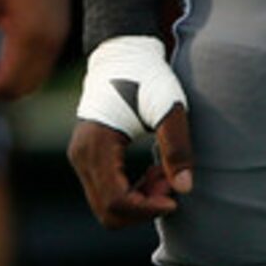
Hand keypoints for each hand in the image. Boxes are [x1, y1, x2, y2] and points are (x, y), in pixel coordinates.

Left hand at [0, 0, 71, 98]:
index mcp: (31, 36)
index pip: (7, 83)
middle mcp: (50, 42)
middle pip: (23, 87)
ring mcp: (58, 35)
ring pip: (35, 78)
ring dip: (8, 81)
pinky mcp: (60, 27)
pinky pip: (41, 63)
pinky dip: (21, 69)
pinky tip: (0, 56)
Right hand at [67, 35, 193, 228]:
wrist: (123, 54)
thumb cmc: (148, 76)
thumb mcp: (168, 107)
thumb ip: (177, 147)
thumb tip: (184, 188)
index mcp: (97, 145)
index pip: (115, 201)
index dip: (146, 209)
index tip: (174, 199)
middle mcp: (81, 156)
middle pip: (107, 211)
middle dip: (143, 207)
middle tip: (170, 184)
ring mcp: (80, 158)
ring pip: (106, 205)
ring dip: (139, 201)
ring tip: (165, 175)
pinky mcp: (87, 157)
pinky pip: (106, 192)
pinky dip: (131, 193)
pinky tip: (153, 172)